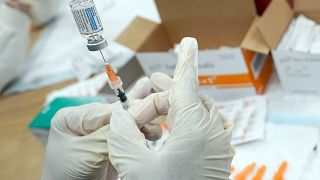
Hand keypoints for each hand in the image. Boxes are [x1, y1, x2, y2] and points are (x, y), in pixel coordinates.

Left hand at [41, 76, 168, 179]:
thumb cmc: (67, 176)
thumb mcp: (87, 152)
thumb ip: (108, 134)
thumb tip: (130, 117)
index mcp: (73, 117)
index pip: (104, 109)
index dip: (126, 113)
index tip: (144, 115)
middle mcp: (86, 122)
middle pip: (117, 115)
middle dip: (136, 119)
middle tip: (152, 123)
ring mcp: (99, 134)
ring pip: (124, 124)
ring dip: (140, 126)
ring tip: (153, 132)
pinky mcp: (110, 145)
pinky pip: (127, 136)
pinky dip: (139, 136)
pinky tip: (150, 135)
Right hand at [108, 37, 234, 179]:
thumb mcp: (133, 164)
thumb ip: (122, 133)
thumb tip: (120, 117)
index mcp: (196, 128)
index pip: (186, 84)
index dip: (184, 61)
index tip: (188, 43)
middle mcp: (214, 132)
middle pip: (189, 97)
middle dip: (166, 89)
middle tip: (148, 85)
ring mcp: (219, 144)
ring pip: (197, 111)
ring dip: (175, 104)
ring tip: (155, 102)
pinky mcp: (217, 154)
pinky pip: (202, 125)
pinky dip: (184, 119)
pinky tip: (170, 124)